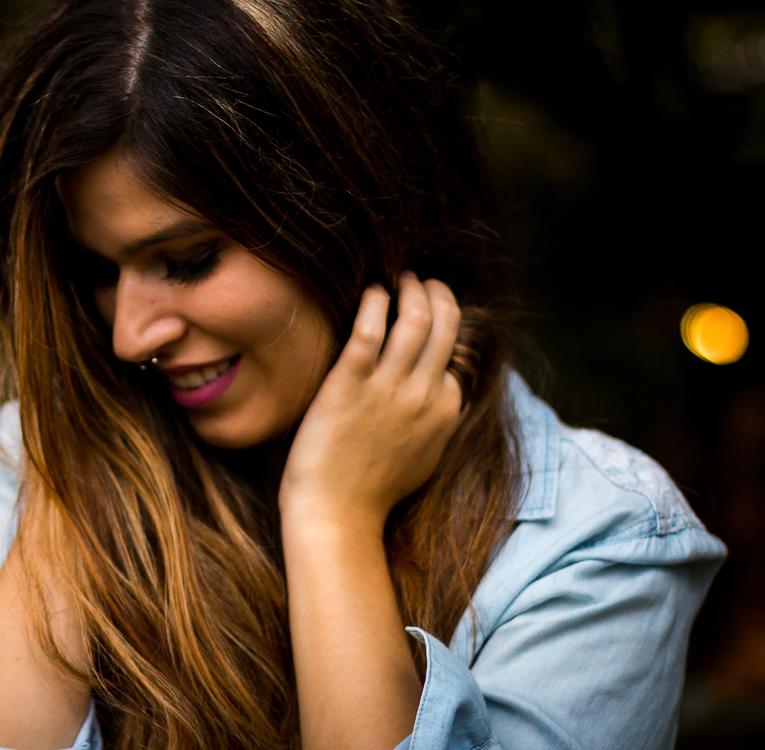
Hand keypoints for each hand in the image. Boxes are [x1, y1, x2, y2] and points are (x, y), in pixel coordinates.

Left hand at [278, 271, 463, 533]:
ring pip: (415, 319)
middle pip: (445, 325)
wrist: (336, 514)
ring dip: (411, 290)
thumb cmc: (372, 491)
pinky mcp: (349, 384)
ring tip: (400, 279)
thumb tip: (447, 399)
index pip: (458, 352)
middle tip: (421, 281)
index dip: (449, 324)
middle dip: (438, 293)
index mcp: (446, 412)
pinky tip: (371, 292)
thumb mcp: (425, 458)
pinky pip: (369, 329)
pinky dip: (374, 302)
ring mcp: (388, 389)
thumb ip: (439, 424)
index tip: (435, 309)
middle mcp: (424, 395)